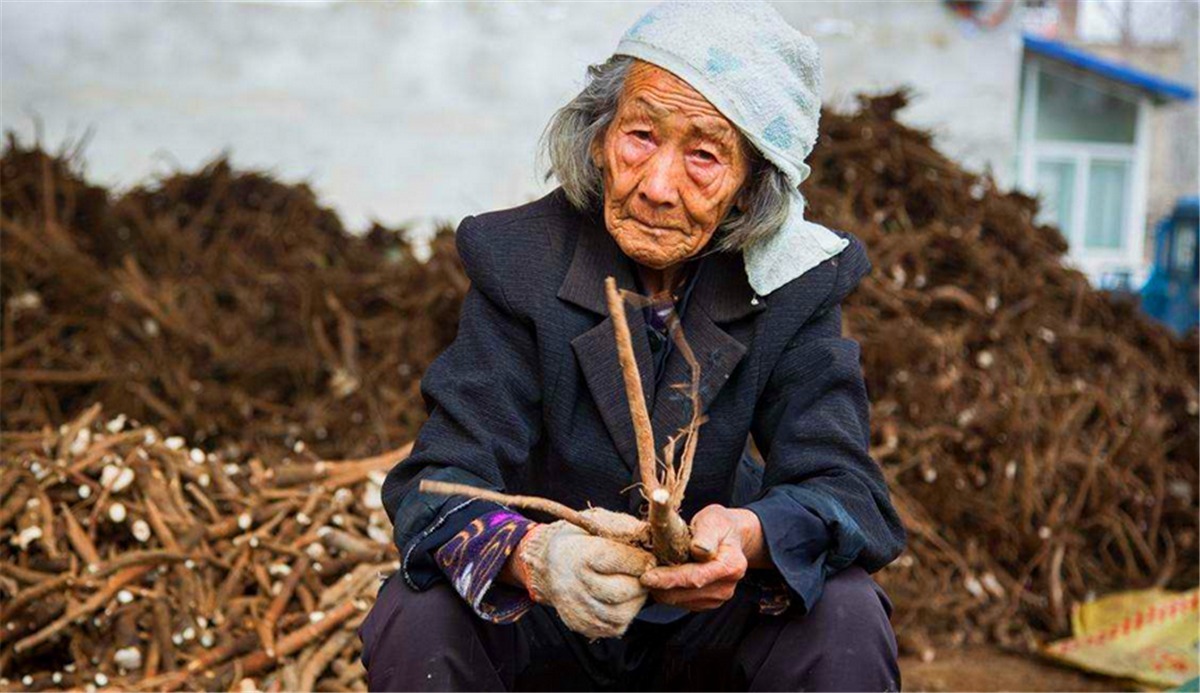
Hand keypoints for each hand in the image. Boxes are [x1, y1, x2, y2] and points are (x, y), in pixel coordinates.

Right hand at [515, 517, 656, 638]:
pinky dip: (625, 614)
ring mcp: (578, 608)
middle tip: (643, 574)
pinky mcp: (582, 625)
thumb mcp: (596, 522)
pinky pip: (615, 627)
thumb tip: (651, 536)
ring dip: (636, 600)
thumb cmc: (578, 540)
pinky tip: (622, 600)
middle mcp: (576, 584)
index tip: (649, 557)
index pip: (619, 560)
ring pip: (622, 614)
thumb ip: (624, 527)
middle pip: (623, 591)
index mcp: (581, 554)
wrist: (548, 565)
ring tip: (632, 586)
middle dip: (641, 582)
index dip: (641, 560)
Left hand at [639, 505, 764, 610]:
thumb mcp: (713, 520)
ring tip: (653, 569)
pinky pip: (680, 602)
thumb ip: (706, 535)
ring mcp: (718, 597)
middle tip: (642, 569)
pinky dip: (667, 591)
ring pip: (679, 600)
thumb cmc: (719, 525)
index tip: (646, 577)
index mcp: (730, 566)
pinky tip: (664, 576)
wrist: (732, 536)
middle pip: (684, 593)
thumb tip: (698, 549)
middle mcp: (726, 587)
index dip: (668, 578)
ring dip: (662, 589)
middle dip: (659, 585)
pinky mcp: (708, 602)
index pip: (695, 578)